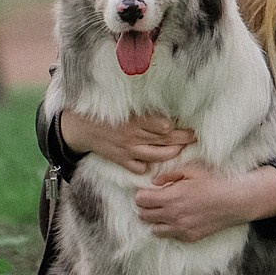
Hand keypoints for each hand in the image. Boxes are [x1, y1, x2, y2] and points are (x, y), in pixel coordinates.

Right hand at [58, 109, 195, 174]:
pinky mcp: (121, 160)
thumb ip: (145, 111)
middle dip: (183, 138)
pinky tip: (153, 163)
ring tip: (181, 149)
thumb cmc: (105, 113)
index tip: (190, 124)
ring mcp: (128, 150)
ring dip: (172, 153)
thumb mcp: (126, 107)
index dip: (178, 126)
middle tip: (195, 136)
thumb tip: (167, 113)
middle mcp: (134, 136)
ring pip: (157, 155)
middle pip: (166, 140)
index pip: (165, 126)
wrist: (81, 127)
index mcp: (137, 120)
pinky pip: (139, 167)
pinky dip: (147, 166)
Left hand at [134, 162, 275, 242]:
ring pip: (153, 229)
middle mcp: (172, 216)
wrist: (235, 201)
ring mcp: (180, 229)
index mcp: (170, 197)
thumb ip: (169, 174)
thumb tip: (155, 182)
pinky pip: (170, 236)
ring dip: (156, 220)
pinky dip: (170, 228)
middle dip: (146, 207)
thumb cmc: (215, 181)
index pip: (140, 201)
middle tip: (156, 201)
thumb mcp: (192, 169)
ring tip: (166, 212)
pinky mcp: (189, 237)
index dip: (142, 195)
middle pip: (143, 216)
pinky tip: (179, 219)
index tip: (149, 192)